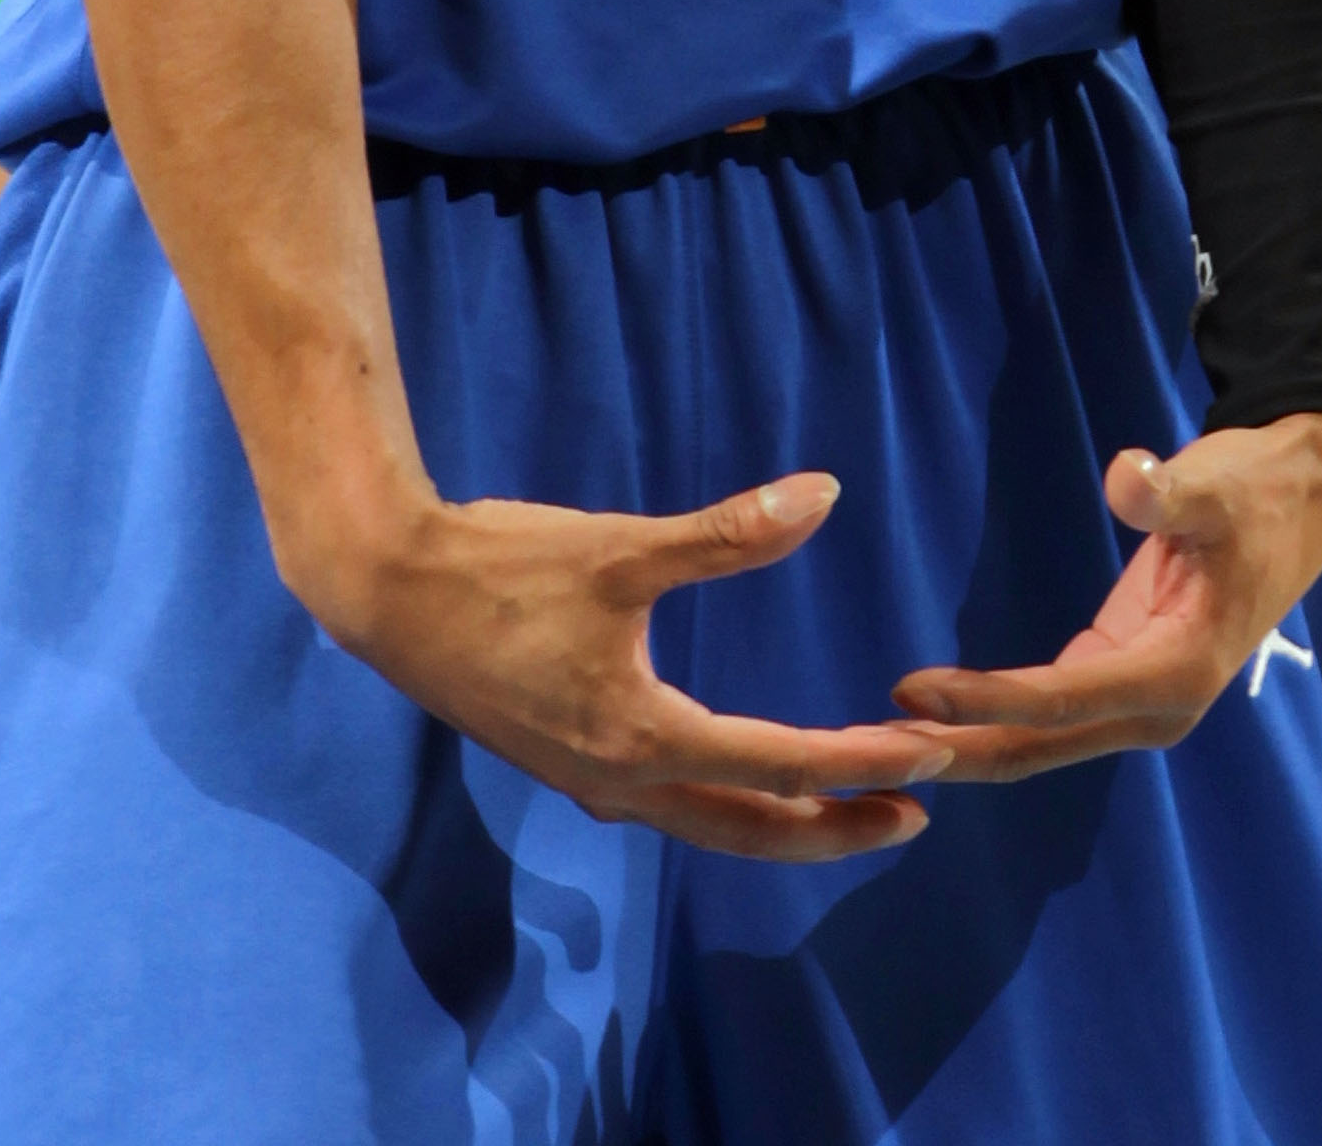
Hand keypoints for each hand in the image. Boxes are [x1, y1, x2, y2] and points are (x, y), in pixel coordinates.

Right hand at [315, 472, 951, 857]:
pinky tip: (751, 779)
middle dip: (836, 827)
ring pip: (710, 826)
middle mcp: (621, 781)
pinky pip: (673, 808)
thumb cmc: (503, 567)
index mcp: (641, 737)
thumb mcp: (620, 547)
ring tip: (852, 806)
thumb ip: (727, 533)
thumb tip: (824, 493)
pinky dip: (729, 805)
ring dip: (785, 822)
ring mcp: (592, 781)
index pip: (777, 764)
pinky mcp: (572, 764)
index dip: (859, 762)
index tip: (930, 757)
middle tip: (917, 815)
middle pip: (750, 828)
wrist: (391, 593)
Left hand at [890, 410, 1321, 781]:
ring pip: (1038, 738)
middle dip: (956, 749)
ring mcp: (1138, 698)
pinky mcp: (1121, 674)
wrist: (1299, 501)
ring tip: (879, 741)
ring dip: (965, 742)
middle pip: (1040, 744)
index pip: (1063, 700)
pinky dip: (991, 715)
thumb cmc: (1255, 491)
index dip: (987, 700)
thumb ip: (1170, 490)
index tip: (913, 692)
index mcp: (1178, 674)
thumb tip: (1127, 477)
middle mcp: (1156, 708)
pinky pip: (1047, 712)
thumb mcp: (1217, 483)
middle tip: (867, 747)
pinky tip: (933, 714)